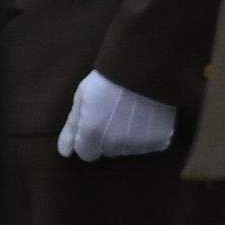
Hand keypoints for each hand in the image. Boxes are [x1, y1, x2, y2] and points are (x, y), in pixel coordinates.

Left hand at [55, 74, 184, 161]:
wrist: (143, 70)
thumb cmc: (106, 81)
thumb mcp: (81, 99)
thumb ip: (71, 129)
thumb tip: (64, 153)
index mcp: (93, 135)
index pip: (86, 154)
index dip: (87, 140)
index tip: (94, 123)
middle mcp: (115, 145)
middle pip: (108, 151)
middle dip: (108, 138)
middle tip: (113, 114)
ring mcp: (139, 144)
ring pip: (129, 149)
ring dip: (128, 138)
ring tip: (131, 114)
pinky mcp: (160, 140)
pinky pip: (151, 145)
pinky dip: (149, 136)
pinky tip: (147, 118)